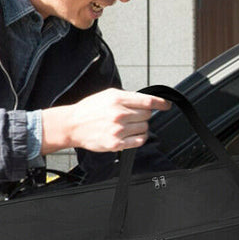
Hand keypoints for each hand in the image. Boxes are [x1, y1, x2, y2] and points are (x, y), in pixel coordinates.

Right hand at [41, 88, 170, 153]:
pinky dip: (139, 138)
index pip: (147, 101)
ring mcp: (118, 130)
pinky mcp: (116, 143)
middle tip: (133, 116)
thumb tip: (145, 101)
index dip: (160, 103)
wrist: (72, 125)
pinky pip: (139, 141)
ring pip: (145, 128)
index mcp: (117, 99)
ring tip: (129, 126)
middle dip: (143, 115)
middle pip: (147, 115)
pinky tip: (132, 135)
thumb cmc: (88, 110)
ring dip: (141, 127)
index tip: (166, 105)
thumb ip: (126, 97)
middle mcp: (119, 114)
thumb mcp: (106, 95)